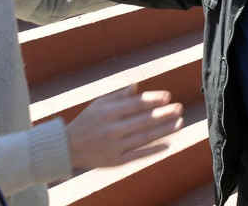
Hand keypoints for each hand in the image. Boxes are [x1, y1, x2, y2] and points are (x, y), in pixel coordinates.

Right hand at [66, 85, 183, 169]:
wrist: (68, 147)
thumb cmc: (86, 121)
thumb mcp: (98, 104)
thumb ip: (118, 95)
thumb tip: (137, 85)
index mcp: (108, 112)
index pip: (136, 104)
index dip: (153, 99)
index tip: (168, 96)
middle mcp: (112, 129)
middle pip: (144, 120)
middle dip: (164, 113)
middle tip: (179, 108)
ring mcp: (115, 146)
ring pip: (145, 137)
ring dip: (164, 130)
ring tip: (179, 123)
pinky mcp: (116, 161)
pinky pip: (139, 154)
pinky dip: (154, 149)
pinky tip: (168, 144)